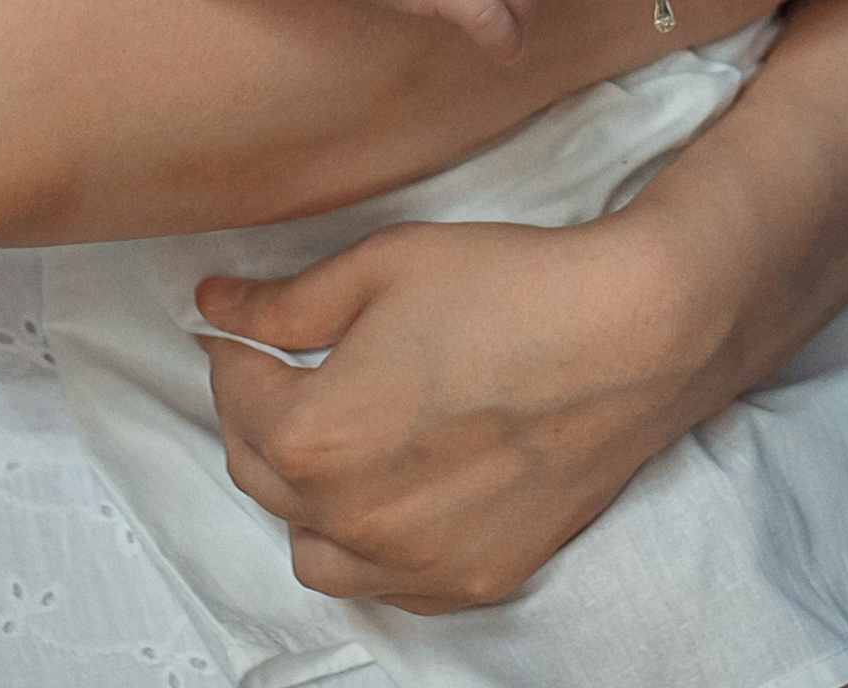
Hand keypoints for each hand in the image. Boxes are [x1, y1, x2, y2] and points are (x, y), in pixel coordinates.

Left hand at [198, 209, 711, 612]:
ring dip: (305, 495)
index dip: (233, 349)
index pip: (234, 397)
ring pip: (313, 549)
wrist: (631, 334)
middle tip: (284, 367)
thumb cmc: (509, 288)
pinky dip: (370, 542)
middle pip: (262, 476)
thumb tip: (216, 305)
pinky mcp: (473, 579)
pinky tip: (393, 487)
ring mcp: (415, 561)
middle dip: (260, 417)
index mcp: (314, 436)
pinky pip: (385, 582)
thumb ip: (284, 301)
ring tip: (335, 434)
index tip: (242, 325)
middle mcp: (354, 519)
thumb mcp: (381, 265)